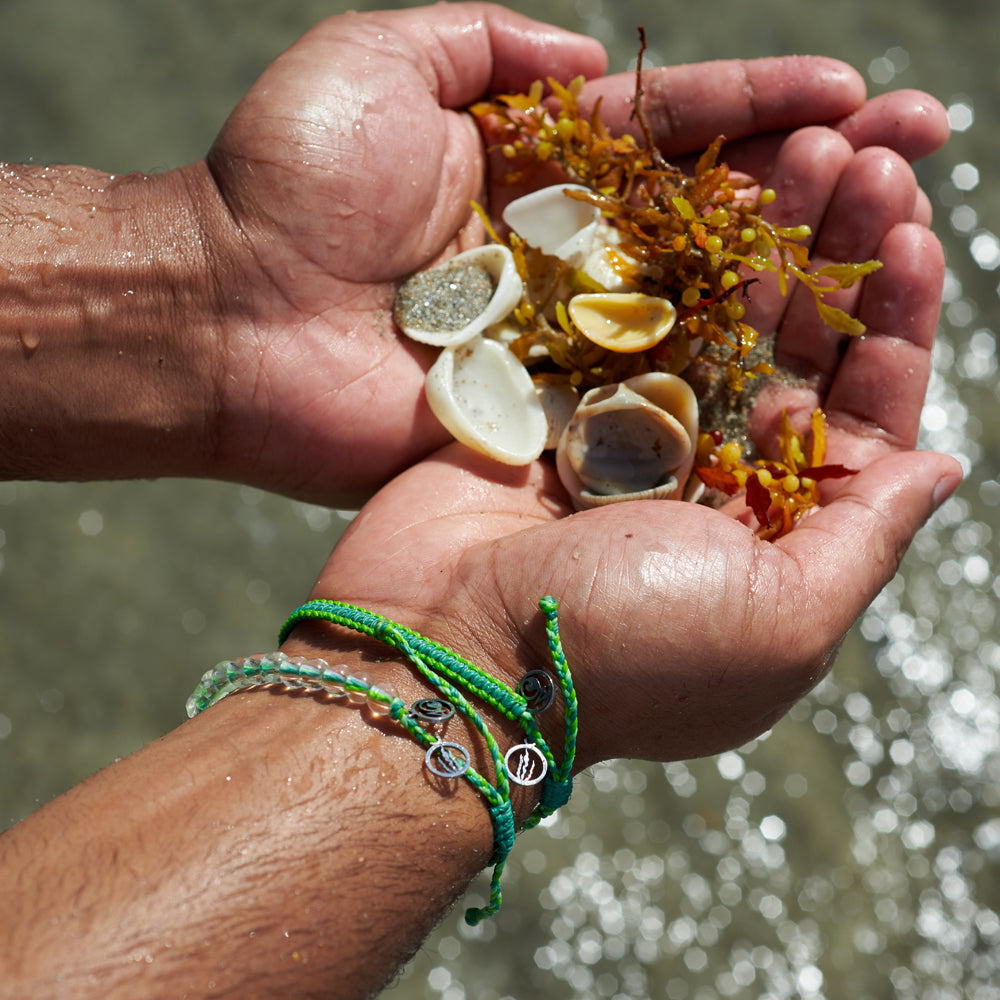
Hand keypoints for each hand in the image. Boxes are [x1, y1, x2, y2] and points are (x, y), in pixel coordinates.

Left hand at [193, 7, 947, 504]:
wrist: (225, 320)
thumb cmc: (282, 185)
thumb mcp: (380, 62)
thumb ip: (487, 47)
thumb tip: (593, 57)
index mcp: (535, 172)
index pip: (675, 129)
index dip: (764, 105)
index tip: (856, 93)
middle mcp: (564, 258)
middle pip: (709, 212)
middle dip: (813, 180)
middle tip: (917, 153)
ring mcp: (562, 340)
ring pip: (699, 299)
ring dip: (794, 266)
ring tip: (895, 226)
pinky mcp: (548, 412)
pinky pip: (649, 385)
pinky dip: (725, 367)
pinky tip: (808, 346)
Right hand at [285, 135, 960, 769]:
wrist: (448, 640)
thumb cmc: (624, 648)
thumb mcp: (781, 620)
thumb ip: (865, 539)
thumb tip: (941, 466)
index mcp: (780, 540)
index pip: (862, 421)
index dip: (895, 330)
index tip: (912, 240)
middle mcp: (715, 485)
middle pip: (797, 356)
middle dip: (837, 261)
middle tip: (869, 164)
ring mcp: (635, 440)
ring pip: (719, 321)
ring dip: (765, 239)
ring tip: (804, 147)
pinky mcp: (565, 405)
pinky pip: (633, 317)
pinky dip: (671, 255)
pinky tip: (708, 192)